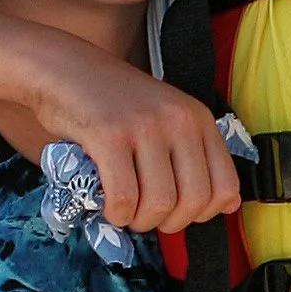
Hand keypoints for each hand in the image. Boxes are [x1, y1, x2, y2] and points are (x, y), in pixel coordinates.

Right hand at [29, 34, 241, 235]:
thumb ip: (194, 157)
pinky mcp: (109, 136)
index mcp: (199, 118)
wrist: (64, 68)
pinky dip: (116, 214)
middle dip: (169, 222)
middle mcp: (179, 120)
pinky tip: (109, 206)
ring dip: (139, 220)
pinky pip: (123, 197)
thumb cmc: (113, 102)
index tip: (178, 211)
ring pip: (159, 204)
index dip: (204, 213)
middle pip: (193, 201)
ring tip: (126, 210)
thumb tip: (227, 205)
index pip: (226, 186)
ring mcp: (145, 126)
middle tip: (146, 215)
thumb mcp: (166, 118)